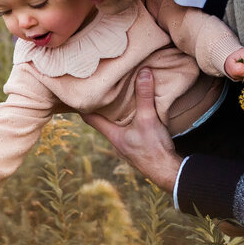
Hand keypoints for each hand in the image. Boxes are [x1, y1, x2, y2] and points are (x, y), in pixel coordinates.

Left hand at [81, 68, 181, 191]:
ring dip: (118, 117)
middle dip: (103, 109)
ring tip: (119, 101)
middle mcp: (117, 143)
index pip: (91, 119)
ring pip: (118, 129)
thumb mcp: (148, 118)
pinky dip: (130, 124)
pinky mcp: (139, 150)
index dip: (83, 107)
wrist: (168, 172)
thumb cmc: (154, 149)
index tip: (76, 95)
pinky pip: (130, 134)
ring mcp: (128, 148)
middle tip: (100, 93)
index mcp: (113, 136)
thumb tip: (144, 72)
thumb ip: (145, 95)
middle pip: (104, 123)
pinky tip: (138, 118)